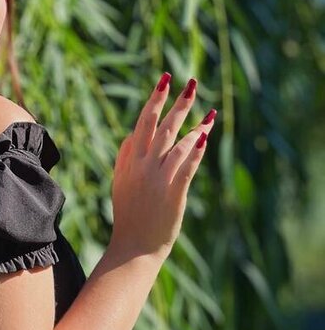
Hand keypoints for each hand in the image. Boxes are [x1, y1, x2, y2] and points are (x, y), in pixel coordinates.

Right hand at [110, 74, 214, 261]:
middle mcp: (142, 168)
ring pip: (177, 144)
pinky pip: (186, 166)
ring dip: (194, 125)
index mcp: (128, 163)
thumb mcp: (120, 185)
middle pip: (160, 128)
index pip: (142, 125)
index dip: (154, 102)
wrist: (133, 247)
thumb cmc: (129, 217)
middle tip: (188, 82)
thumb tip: (129, 136)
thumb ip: (123, 159)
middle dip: (174, 103)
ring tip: (208, 111)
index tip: (164, 83)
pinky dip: (195, 150)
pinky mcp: (173, 193)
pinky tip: (206, 135)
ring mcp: (157, 180)